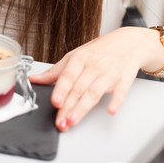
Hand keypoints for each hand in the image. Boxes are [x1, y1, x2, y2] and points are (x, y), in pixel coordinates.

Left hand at [29, 27, 156, 130]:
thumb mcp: (75, 56)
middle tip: (60, 121)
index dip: (61, 89)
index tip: (55, 102)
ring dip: (84, 107)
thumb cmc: (100, 50)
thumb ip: (56, 71)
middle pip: (78, 88)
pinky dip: (116, 101)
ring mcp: (109, 73)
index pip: (67, 76)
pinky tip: (111, 110)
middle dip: (68, 106)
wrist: (129, 42)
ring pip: (94, 92)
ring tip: (74, 120)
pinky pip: (120, 91)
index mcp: (79, 59)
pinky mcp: (124, 79)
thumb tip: (34, 79)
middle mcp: (93, 65)